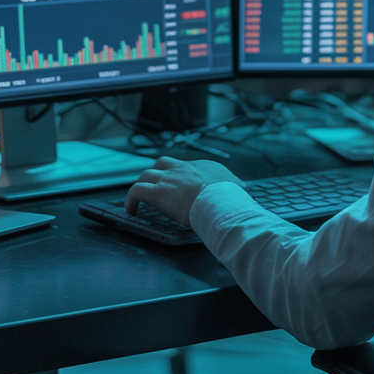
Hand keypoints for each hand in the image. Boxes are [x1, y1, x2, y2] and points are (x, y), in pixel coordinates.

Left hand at [124, 156, 244, 226]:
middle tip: (155, 186)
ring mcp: (168, 179)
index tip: (178, 185)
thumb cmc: (229, 197)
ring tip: (139, 198)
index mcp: (201, 167)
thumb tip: (243, 188)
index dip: (179, 175)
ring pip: (146, 175)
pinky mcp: (157, 192)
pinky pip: (136, 191)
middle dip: (157, 172)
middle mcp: (182, 168)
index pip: (185, 166)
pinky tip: (131, 210)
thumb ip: (235, 186)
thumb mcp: (235, 187)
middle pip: (162, 163)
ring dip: (142, 185)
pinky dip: (131, 199)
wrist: (220, 200)